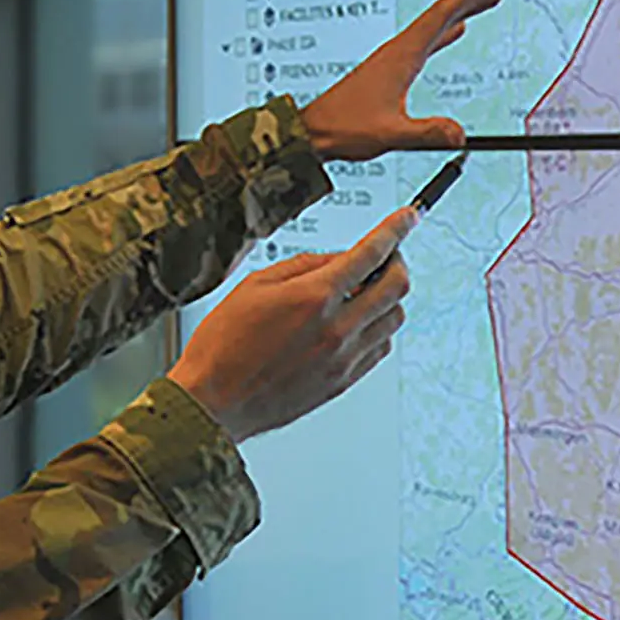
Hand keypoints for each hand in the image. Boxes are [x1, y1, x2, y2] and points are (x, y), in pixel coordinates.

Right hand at [166, 206, 418, 442]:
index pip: (372, 253)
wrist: (212, 401)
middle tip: (387, 256)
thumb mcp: (252, 287)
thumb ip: (301, 266)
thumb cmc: (221, 347)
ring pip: (395, 318)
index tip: (406, 218)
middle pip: (397, 286)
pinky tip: (357, 324)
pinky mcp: (343, 381)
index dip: (396, 229)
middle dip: (398, 262)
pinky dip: (378, 328)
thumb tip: (335, 259)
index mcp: (313, 297)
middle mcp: (337, 328)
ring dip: (388, 298)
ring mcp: (344, 358)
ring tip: (366, 293)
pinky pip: (380, 347)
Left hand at [300, 0, 512, 161]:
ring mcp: (393, 58)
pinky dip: (446, 31)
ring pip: (435, 26)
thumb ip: (426, 133)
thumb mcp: (390, 133)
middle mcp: (398, 51)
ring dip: (463, 9)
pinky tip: (457, 30)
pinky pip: (426, 42)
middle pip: (442, 13)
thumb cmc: (343, 129)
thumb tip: (459, 135)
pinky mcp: (390, 70)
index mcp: (400, 56)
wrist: (312, 131)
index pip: (440, 15)